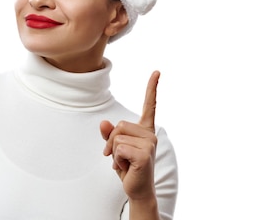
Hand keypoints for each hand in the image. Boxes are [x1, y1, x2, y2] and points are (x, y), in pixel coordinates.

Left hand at [100, 71, 158, 199]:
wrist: (137, 189)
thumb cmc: (128, 167)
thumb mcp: (115, 148)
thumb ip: (109, 134)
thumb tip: (103, 123)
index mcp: (145, 130)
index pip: (149, 106)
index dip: (152, 88)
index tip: (157, 72)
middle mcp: (150, 134)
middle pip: (119, 125)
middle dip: (111, 142)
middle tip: (117, 157)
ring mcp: (150, 143)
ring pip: (117, 137)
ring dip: (113, 153)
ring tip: (123, 162)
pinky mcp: (145, 153)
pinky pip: (119, 148)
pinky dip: (117, 159)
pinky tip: (126, 167)